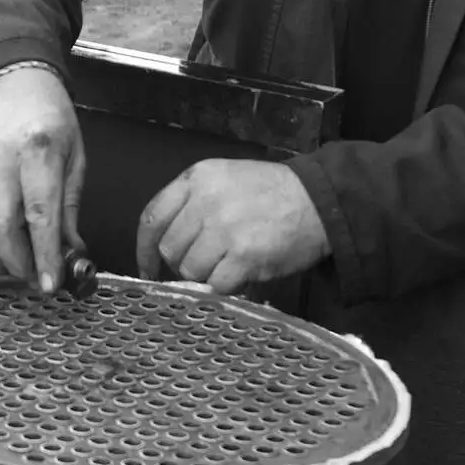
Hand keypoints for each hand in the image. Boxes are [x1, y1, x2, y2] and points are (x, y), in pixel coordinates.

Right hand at [0, 67, 84, 292]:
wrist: (7, 85)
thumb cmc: (47, 119)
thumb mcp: (75, 155)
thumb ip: (70, 206)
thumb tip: (70, 253)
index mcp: (37, 150)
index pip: (39, 212)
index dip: (44, 254)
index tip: (50, 283)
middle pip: (0, 227)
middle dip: (18, 264)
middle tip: (34, 278)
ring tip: (14, 267)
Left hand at [135, 159, 328, 292]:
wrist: (319, 201)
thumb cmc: (271, 191)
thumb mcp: (225, 178)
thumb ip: (192, 202)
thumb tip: (165, 244)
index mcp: (196, 178)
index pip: (151, 217)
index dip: (144, 248)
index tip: (147, 267)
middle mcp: (204, 202)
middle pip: (170, 248)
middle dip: (183, 262)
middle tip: (206, 263)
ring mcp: (223, 230)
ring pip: (191, 270)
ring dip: (207, 275)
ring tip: (229, 264)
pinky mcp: (243, 256)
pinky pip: (217, 284)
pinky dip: (227, 286)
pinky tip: (241, 274)